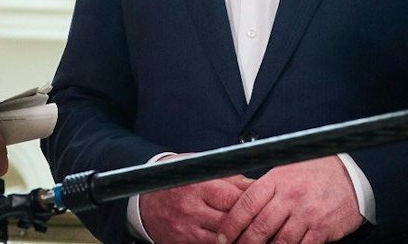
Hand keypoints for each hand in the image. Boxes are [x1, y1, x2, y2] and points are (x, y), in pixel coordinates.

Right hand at [139, 172, 254, 243]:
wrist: (143, 201)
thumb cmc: (175, 181)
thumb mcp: (197, 170)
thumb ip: (226, 177)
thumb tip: (254, 185)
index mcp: (198, 185)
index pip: (233, 197)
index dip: (252, 202)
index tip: (264, 204)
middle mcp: (192, 208)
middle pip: (230, 220)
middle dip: (248, 222)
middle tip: (262, 223)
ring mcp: (186, 230)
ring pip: (221, 240)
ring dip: (237, 237)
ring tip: (249, 234)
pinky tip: (230, 239)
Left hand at [214, 156, 363, 243]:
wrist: (351, 178)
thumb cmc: (315, 173)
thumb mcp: (286, 169)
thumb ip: (265, 188)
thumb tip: (238, 204)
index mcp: (277, 179)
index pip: (246, 204)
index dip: (231, 224)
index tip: (222, 237)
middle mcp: (290, 196)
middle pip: (259, 227)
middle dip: (243, 243)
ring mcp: (307, 214)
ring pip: (278, 242)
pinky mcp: (322, 229)